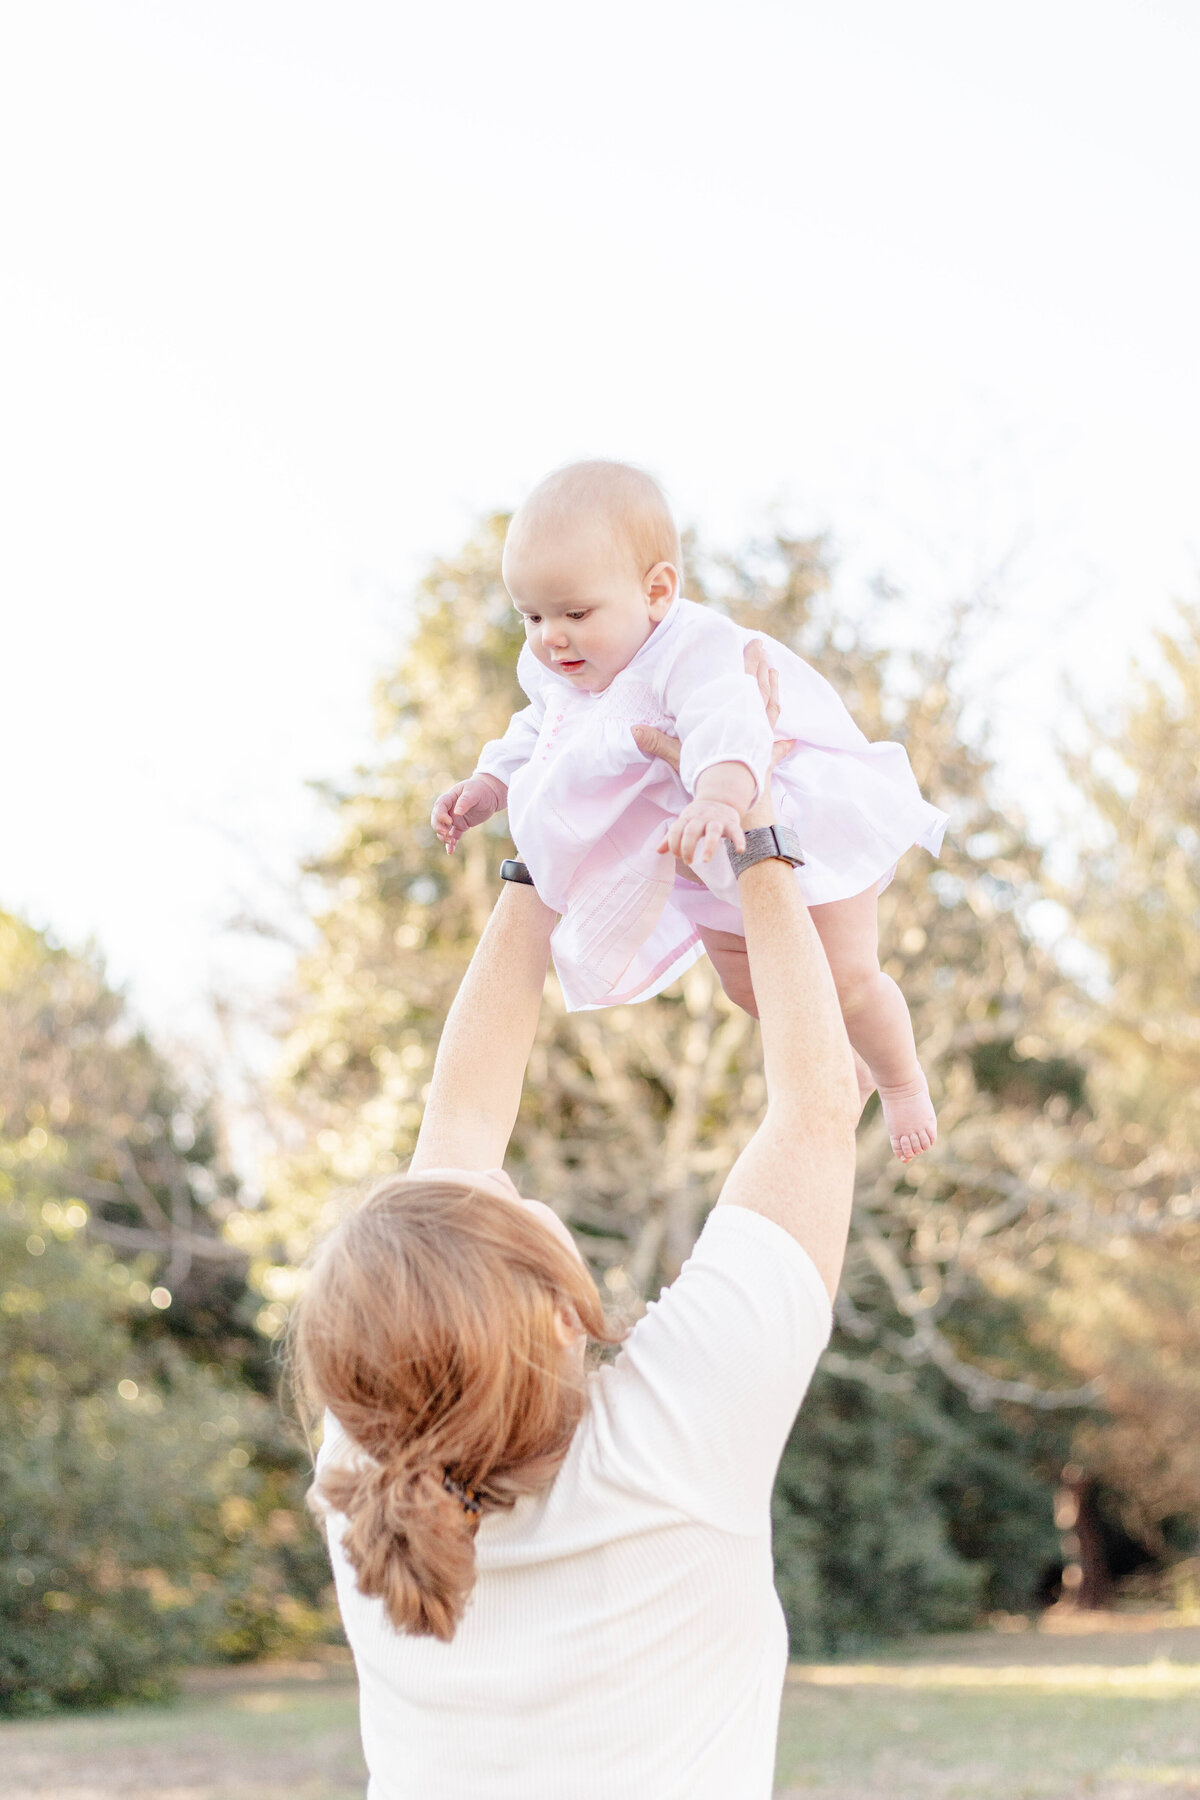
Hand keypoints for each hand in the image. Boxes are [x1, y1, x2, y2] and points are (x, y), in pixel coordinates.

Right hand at [431, 775, 504, 852]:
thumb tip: (457, 812)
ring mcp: (454, 818)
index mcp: (449, 798)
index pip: (439, 806)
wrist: (490, 794)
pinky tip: (450, 851)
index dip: (441, 815)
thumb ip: (465, 801)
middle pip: (437, 820)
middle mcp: (449, 809)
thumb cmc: (480, 790)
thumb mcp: (474, 793)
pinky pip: (454, 836)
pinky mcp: (461, 826)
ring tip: (451, 841)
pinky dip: (451, 844)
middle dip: (439, 828)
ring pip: (443, 830)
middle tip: (447, 834)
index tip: (449, 821)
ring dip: (444, 837)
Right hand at [631, 638, 792, 779]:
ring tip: (775, 674)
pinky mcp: (767, 761)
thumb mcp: (680, 756)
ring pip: (773, 711)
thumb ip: (658, 743)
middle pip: (762, 691)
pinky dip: (783, 745)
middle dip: (763, 668)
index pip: (746, 683)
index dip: (750, 662)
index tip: (754, 644)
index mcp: (738, 718)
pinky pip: (777, 749)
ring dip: (774, 691)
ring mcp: (763, 743)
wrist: (734, 804)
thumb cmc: (711, 777)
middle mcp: (754, 726)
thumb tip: (633, 731)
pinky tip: (791, 741)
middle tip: (764, 650)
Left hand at [663, 796, 745, 864]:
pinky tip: (740, 851)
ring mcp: (717, 820)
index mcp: (687, 817)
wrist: (720, 798)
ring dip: (708, 846)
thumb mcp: (684, 822)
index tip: (677, 856)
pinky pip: (736, 832)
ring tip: (704, 860)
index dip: (673, 844)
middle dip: (687, 847)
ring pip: (713, 831)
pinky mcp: (732, 823)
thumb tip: (658, 851)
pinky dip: (739, 840)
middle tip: (687, 861)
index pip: (676, 830)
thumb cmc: (698, 816)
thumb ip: (672, 836)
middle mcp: (701, 818)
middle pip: (692, 831)